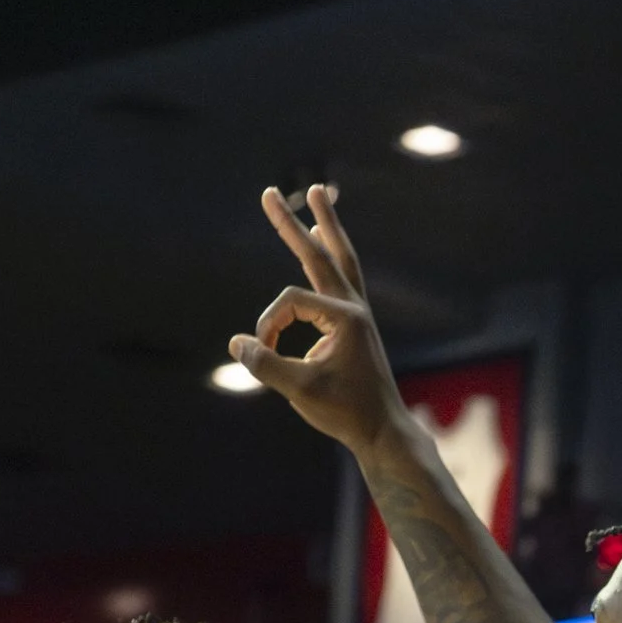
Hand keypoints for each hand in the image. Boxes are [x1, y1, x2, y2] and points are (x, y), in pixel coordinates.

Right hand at [228, 185, 414, 455]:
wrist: (383, 431)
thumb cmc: (346, 412)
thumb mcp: (301, 391)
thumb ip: (267, 365)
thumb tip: (238, 342)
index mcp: (346, 317)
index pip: (289, 303)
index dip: (269, 325)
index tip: (263, 351)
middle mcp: (355, 308)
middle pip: (320, 254)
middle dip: (291, 224)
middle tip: (269, 192)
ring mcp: (359, 314)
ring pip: (340, 259)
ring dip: (326, 228)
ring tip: (319, 194)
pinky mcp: (357, 324)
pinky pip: (342, 278)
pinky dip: (331, 256)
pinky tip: (324, 241)